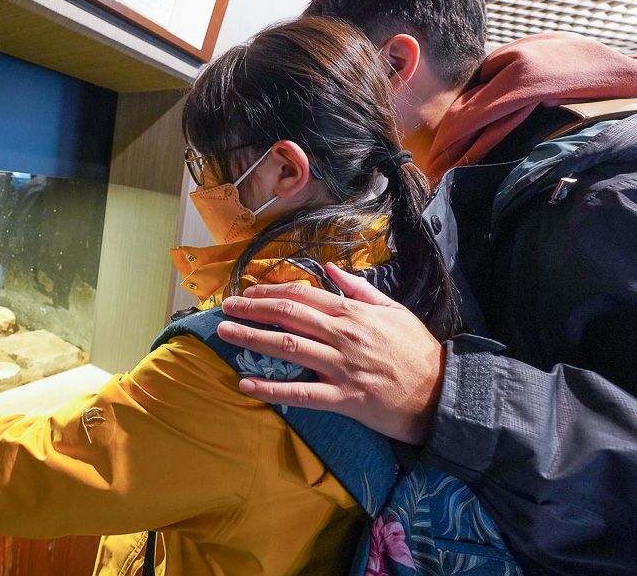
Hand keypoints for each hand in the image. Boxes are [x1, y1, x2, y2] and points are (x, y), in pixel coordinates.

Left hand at [219, 262, 444, 444]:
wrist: (443, 393)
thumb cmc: (418, 351)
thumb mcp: (394, 310)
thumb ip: (359, 289)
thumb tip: (330, 269)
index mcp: (352, 313)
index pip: (302, 296)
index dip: (270, 292)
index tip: (248, 293)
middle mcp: (342, 336)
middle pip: (287, 316)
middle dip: (251, 309)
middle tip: (224, 308)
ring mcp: (341, 367)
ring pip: (287, 348)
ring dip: (251, 338)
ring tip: (224, 334)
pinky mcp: (343, 397)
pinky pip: (300, 393)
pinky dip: (271, 388)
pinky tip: (246, 384)